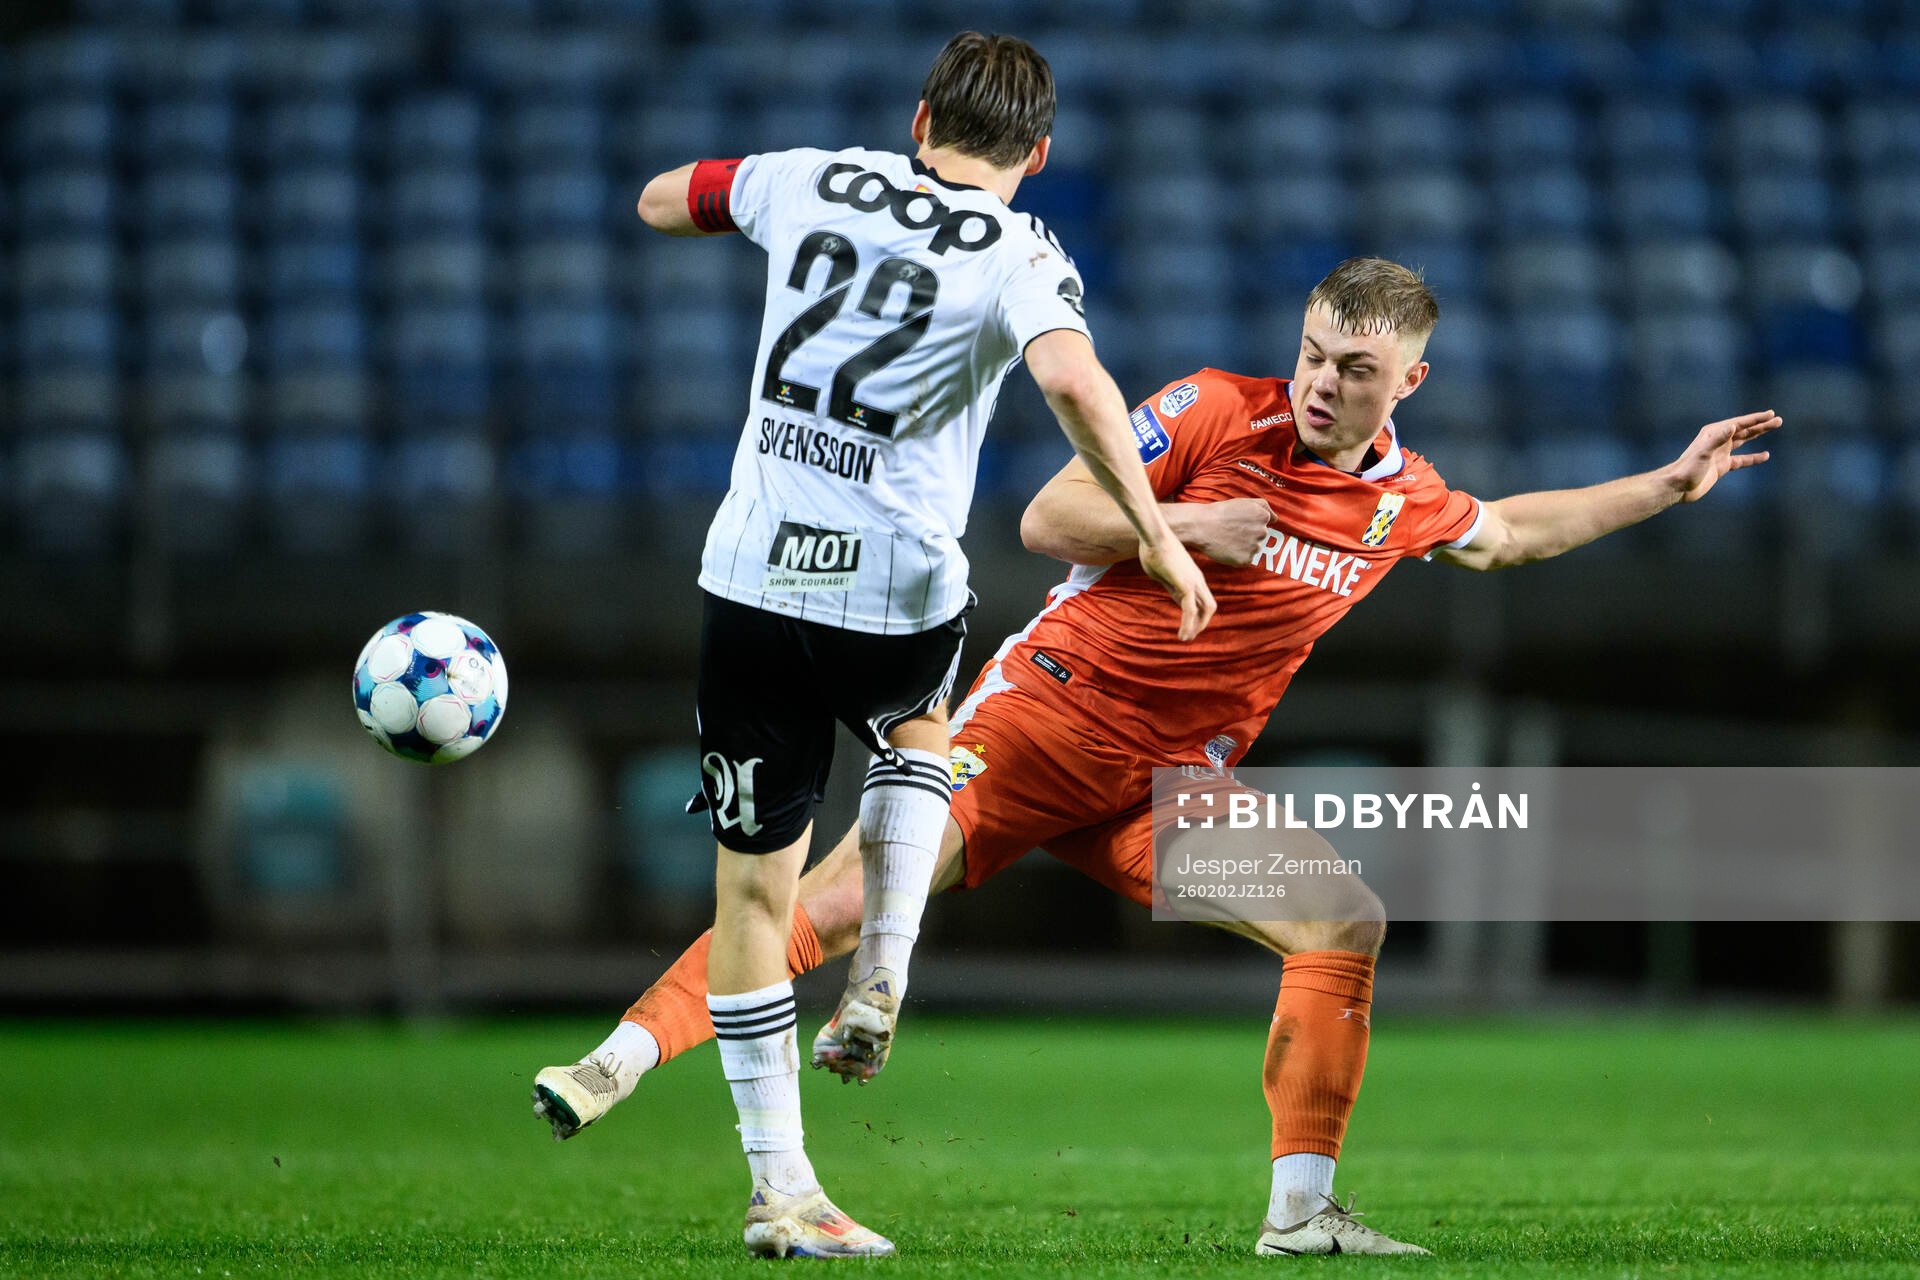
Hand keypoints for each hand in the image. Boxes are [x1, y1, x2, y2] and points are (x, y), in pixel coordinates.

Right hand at [1138, 534, 1216, 640]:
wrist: (1153, 536)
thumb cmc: (1153, 550)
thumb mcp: (1162, 573)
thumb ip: (1170, 584)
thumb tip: (1172, 592)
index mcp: (1193, 576)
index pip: (1201, 600)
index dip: (1196, 615)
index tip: (1188, 626)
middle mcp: (1198, 579)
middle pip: (1209, 606)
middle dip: (1202, 623)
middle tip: (1190, 635)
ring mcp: (1194, 582)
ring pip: (1204, 610)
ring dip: (1197, 627)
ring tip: (1186, 639)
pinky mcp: (1186, 584)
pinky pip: (1191, 610)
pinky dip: (1189, 624)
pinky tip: (1182, 635)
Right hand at [1177, 498, 1275, 566]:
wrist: (1201, 526)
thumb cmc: (1221, 512)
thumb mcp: (1244, 501)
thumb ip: (1265, 506)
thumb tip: (1276, 519)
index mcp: (1263, 517)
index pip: (1264, 524)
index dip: (1249, 524)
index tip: (1237, 523)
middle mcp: (1262, 532)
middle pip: (1260, 538)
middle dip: (1248, 536)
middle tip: (1231, 531)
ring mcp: (1255, 547)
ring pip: (1253, 549)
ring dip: (1243, 547)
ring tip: (1228, 539)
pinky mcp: (1246, 560)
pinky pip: (1245, 560)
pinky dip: (1237, 557)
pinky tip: (1227, 549)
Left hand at [1666, 410, 1781, 503]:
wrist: (1678, 487)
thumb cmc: (1688, 468)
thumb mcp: (1703, 452)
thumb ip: (1717, 439)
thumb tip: (1732, 426)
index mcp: (1714, 433)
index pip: (1739, 423)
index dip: (1755, 419)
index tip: (1771, 414)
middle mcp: (1718, 440)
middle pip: (1744, 430)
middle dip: (1761, 424)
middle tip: (1778, 420)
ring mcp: (1721, 453)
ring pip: (1744, 440)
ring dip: (1759, 434)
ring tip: (1774, 428)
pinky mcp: (1722, 466)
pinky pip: (1742, 459)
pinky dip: (1753, 457)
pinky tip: (1765, 455)